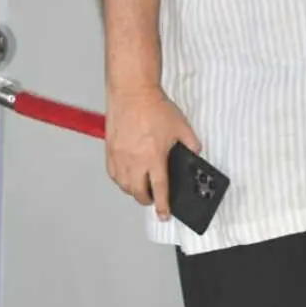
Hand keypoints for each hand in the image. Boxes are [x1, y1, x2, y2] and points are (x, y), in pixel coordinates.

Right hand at [105, 87, 200, 220]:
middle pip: (138, 192)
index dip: (162, 205)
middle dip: (147, 199)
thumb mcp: (181, 126)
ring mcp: (120, 156)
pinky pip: (113, 174)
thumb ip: (191, 143)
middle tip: (153, 198)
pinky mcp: (110, 150)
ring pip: (123, 186)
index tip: (163, 214)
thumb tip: (195, 153)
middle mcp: (135, 161)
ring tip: (140, 187)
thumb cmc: (154, 107)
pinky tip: (127, 175)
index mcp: (154, 157)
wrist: (132, 92)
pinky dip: (120, 179)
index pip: (159, 189)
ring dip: (133, 190)